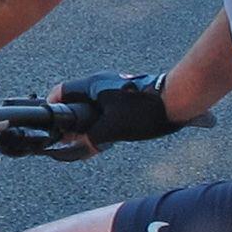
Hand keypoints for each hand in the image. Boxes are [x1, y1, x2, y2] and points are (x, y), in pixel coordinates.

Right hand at [47, 72, 188, 157]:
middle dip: (72, 120)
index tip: (52, 126)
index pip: (61, 91)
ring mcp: (117, 86)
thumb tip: (78, 150)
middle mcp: (103, 82)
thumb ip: (91, 140)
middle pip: (77, 99)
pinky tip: (111, 135)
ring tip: (91, 139)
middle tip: (72, 138)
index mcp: (94, 84)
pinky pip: (108, 107)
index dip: (52, 107)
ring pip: (93, 104)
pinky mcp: (129, 93)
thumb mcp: (113, 129)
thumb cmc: (146, 110)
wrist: (179, 100)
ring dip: (89, 122)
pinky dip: (104, 120)